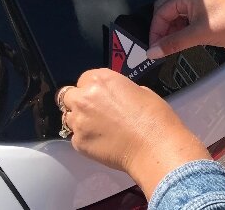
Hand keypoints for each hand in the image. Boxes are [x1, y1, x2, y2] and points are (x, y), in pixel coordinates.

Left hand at [59, 69, 209, 197]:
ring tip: (99, 128)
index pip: (84, 78)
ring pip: (68, 117)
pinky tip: (103, 141)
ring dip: (79, 119)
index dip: (93, 87)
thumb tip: (115, 98)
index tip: (101, 95)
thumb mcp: (142, 91)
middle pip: (68, 96)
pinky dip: (86, 138)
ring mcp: (78, 121)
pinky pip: (75, 137)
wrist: (154, 146)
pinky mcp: (78, 142)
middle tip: (96, 111)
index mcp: (102, 80)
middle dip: (79, 101)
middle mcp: (85, 98)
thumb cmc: (155, 117)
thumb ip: (120, 91)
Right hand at [149, 0, 224, 64]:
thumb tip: (151, 52)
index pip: (160, 11)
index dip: (155, 30)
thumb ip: (173, 43)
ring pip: (176, 17)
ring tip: (172, 48)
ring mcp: (199, 3)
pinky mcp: (206, 12)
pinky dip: (182, 31)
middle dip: (161, 30)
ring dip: (172, 32)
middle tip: (160, 48)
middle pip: (166, 11)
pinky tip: (183, 42)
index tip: (153, 48)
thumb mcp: (199, 35)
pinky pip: (187, 20)